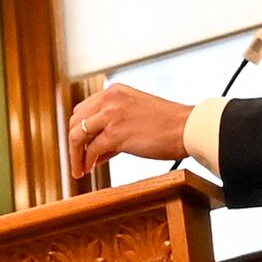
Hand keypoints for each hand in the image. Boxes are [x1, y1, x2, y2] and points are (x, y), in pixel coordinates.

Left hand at [65, 79, 195, 184]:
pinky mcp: (116, 133)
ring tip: (79, 169)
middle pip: (75, 121)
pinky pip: (91, 149)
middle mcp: (109, 99)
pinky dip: (86, 161)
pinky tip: (89, 169)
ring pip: (77, 135)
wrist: (188, 128)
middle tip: (77, 160)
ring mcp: (111, 115)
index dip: (79, 130)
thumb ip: (115, 126)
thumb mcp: (136, 115)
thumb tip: (96, 151)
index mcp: (114, 91)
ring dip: (75, 155)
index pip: (83, 109)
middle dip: (73, 143)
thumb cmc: (168, 125)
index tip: (81, 146)